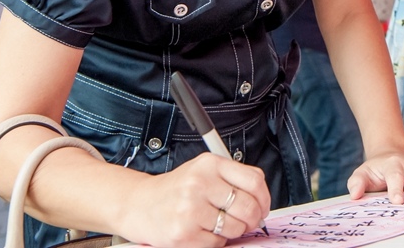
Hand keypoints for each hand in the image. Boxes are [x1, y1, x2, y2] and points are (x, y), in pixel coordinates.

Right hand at [119, 152, 269, 247]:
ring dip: (233, 231)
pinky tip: (202, 231)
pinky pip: (216, 243)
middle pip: (247, 206)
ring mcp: (190, 209)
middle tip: (249, 222)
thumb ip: (233, 179)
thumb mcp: (204, 171)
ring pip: (234, 228)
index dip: (264, 198)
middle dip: (253, 219)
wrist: (139, 204)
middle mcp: (199, 184)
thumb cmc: (176, 189)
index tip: (263, 207)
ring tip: (219, 224)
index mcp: (210, 164)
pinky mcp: (183, 233)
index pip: (254, 180)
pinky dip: (215, 241)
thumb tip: (262, 201)